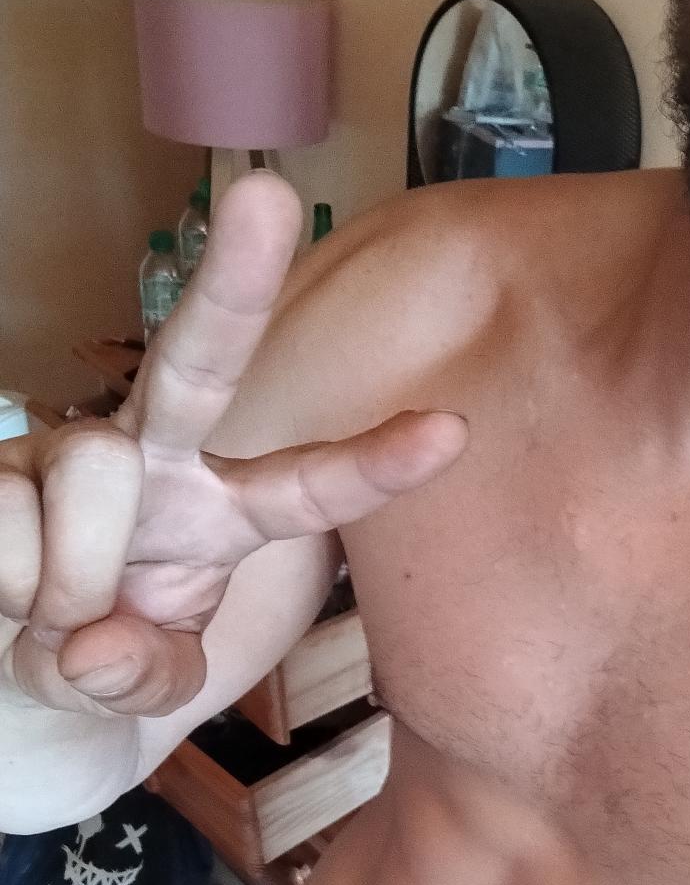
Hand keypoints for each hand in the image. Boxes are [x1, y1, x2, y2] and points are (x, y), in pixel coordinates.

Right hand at [0, 173, 467, 718]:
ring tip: (53, 618)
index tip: (451, 431)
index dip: (372, 463)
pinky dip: (12, 593)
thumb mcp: (152, 689)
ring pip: (97, 477)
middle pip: (197, 361)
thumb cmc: (104, 666)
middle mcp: (150, 462)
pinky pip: (12, 529)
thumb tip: (92, 647)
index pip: (307, 488)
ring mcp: (64, 456)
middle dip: (236, 284)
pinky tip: (8, 596)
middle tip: (269, 196)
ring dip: (72, 584)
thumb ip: (149, 677)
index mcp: (221, 516)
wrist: (5, 687)